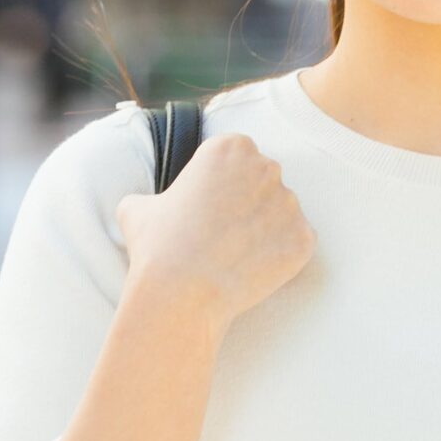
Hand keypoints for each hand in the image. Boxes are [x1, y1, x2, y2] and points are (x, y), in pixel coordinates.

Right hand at [116, 132, 317, 331]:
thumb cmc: (158, 246)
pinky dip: (281, 257)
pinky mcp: (304, 238)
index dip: (223, 186)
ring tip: (237, 256)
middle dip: (249, 204)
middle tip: (224, 234)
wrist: (182, 293)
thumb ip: (150, 196)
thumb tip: (143, 205)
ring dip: (266, 230)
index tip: (210, 208)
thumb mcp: (136, 207)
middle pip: (264, 181)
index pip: (237, 159)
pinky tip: (254, 269)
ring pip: (282, 213)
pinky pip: (297, 243)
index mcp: (230, 148)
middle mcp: (266, 167)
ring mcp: (290, 203)